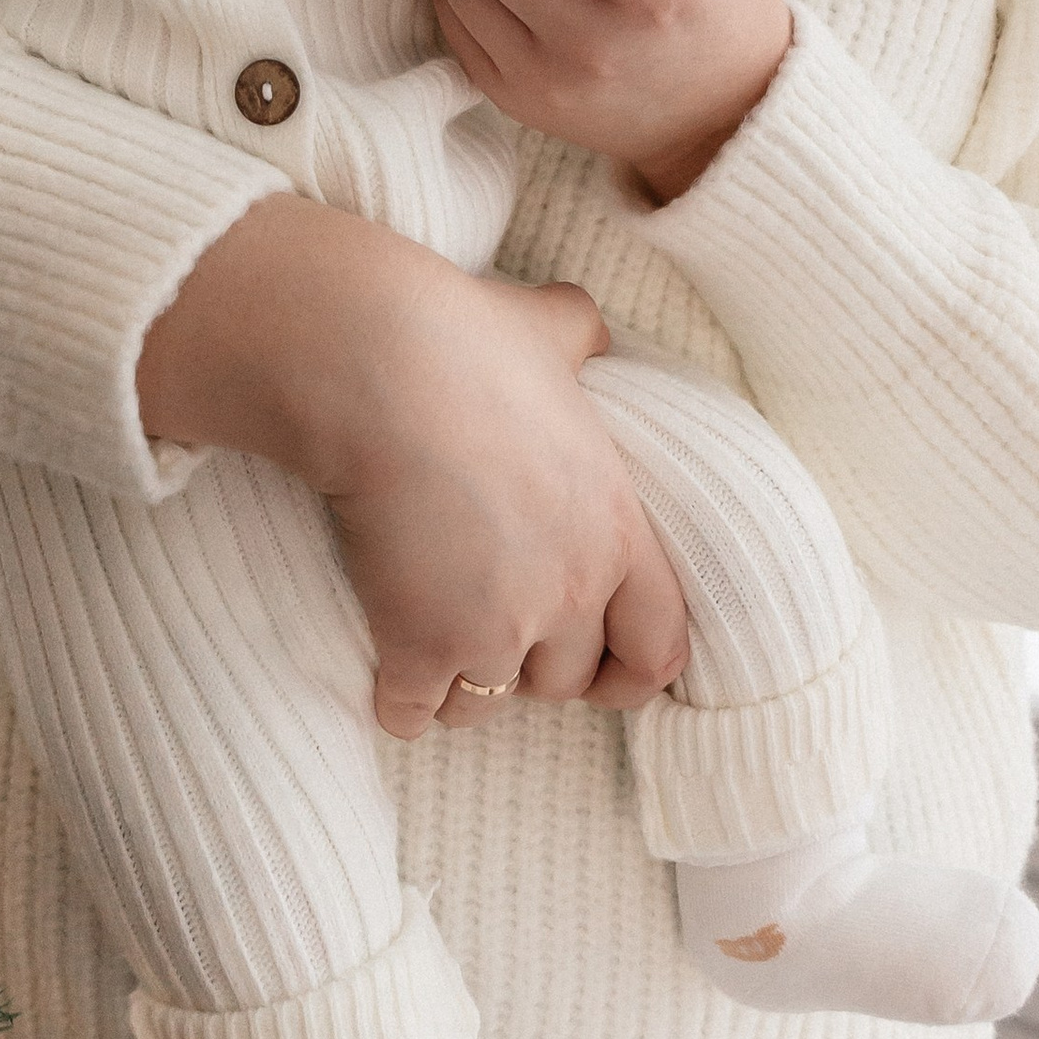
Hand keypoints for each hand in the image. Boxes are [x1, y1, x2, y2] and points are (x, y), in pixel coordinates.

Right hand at [135, 199, 689, 737]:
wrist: (378, 369)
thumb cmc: (467, 340)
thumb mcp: (551, 329)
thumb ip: (580, 339)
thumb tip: (586, 325)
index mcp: (616, 529)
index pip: (660, 644)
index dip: (631, 666)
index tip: (602, 670)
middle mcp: (569, 591)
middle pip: (565, 682)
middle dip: (530, 666)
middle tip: (495, 633)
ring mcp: (495, 628)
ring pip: (486, 704)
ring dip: (461, 686)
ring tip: (434, 651)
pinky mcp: (420, 646)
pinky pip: (412, 714)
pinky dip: (397, 701)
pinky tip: (383, 672)